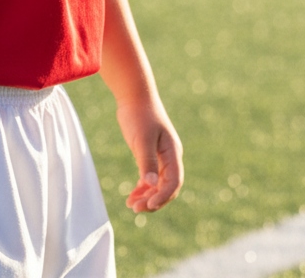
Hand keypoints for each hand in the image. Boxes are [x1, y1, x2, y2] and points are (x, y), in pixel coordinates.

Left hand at [115, 96, 183, 212]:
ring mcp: (161, 156)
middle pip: (167, 187)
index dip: (163, 197)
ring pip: (158, 184)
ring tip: (130, 204)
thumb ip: (147, 162)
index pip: (174, 182)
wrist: (135, 96)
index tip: (148, 205)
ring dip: (147, 196)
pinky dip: (143, 188)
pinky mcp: (151, 154)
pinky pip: (151, 177)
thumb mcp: (142, 140)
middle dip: (154, 200)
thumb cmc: (140, 116)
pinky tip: (132, 194)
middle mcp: (170, 156)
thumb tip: (151, 185)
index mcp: (172, 152)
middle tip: (135, 208)